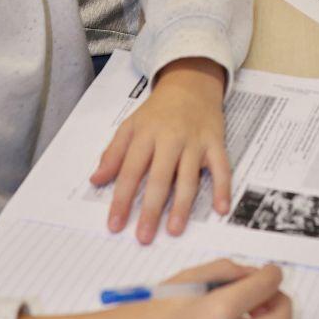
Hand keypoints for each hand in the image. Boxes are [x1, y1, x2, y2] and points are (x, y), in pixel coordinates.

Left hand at [91, 59, 228, 242]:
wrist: (191, 81)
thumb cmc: (158, 110)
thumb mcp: (130, 125)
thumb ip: (113, 154)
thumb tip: (96, 180)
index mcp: (145, 134)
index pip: (130, 171)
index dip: (122, 199)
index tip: (115, 225)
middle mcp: (170, 138)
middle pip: (159, 177)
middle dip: (151, 209)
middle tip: (144, 236)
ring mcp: (195, 141)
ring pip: (189, 177)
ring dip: (182, 205)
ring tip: (174, 230)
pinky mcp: (215, 142)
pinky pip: (222, 167)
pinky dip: (223, 188)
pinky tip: (221, 209)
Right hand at [103, 260, 292, 318]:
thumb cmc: (149, 313)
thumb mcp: (186, 279)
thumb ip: (227, 272)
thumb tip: (256, 275)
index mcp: (216, 311)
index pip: (267, 287)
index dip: (273, 274)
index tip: (270, 272)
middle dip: (281, 301)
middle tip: (268, 293)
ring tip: (251, 315)